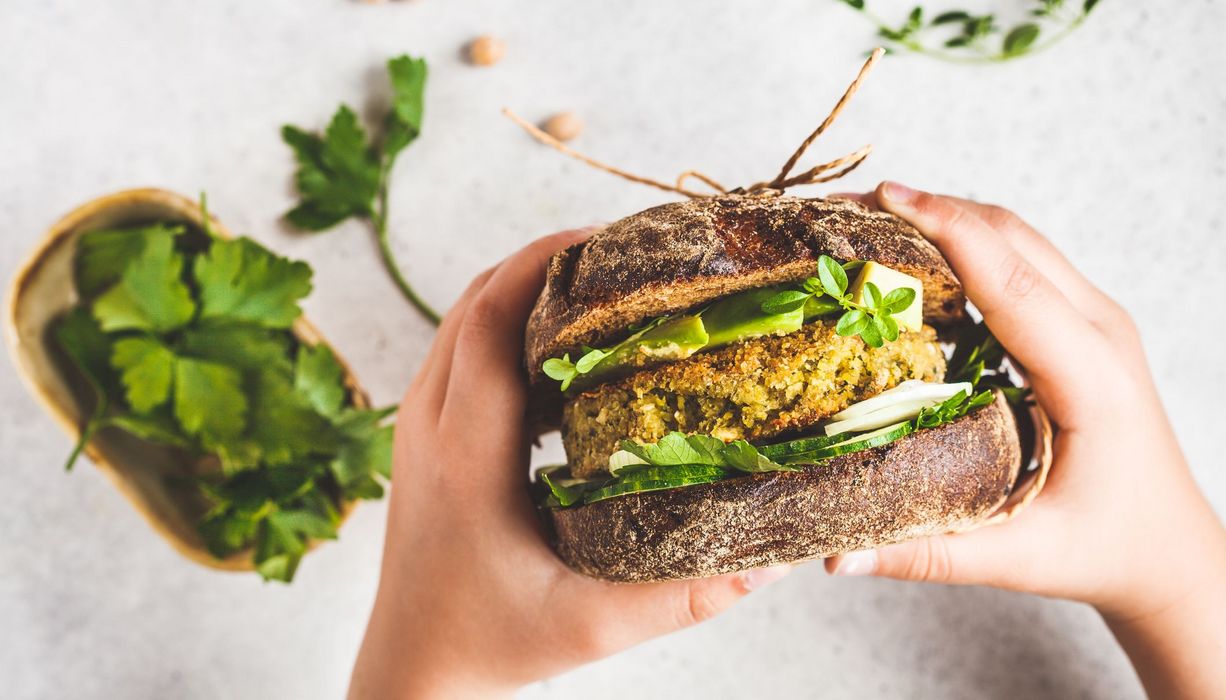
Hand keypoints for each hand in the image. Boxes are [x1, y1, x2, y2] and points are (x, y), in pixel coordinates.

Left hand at [348, 231, 789, 698]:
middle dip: (543, 259)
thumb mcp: (592, 625)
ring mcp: (417, 426)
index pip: (491, 320)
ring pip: (462, 318)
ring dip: (521, 286)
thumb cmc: (490, 643)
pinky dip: (504, 323)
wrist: (411, 667)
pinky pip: (459, 350)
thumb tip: (773, 561)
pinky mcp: (421, 436)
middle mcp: (430, 425)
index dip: (545, 263)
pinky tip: (563, 344)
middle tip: (622, 252)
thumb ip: (684, 597)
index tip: (609, 239)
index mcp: (466, 456)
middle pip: (474, 299)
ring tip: (600, 283)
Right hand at [826, 183, 1225, 697]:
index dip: (947, 231)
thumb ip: (927, 553)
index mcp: (1092, 377)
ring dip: (947, 218)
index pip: (1012, 281)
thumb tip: (835, 556)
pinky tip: (917, 255)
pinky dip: (967, 242)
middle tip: (849, 208)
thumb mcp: (1020, 557)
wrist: (1170, 549)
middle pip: (1012, 237)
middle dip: (930, 210)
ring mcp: (1097, 321)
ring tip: (870, 220)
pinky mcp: (1082, 324)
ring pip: (1018, 238)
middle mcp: (1101, 331)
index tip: (884, 199)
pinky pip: (1022, 260)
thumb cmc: (1109, 548)